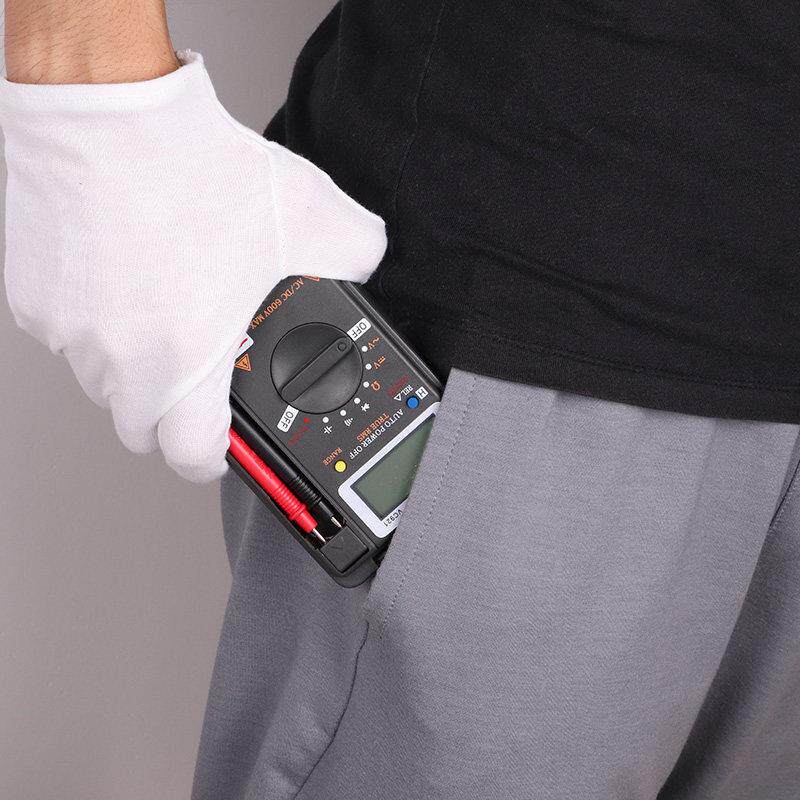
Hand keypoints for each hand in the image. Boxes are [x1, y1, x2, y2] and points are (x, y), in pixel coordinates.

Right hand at [1, 51, 386, 480]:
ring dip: (136, 365)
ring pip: (104, 381)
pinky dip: (99, 324)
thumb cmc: (192, 166)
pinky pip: (70, 336)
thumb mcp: (307, 214)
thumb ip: (352, 256)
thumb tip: (365, 267)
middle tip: (201, 373)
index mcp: (183, 361)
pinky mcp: (32, 300)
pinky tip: (128, 277)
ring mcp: (67, 333)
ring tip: (169, 309)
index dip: (213, 458)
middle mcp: (116, 359)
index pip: (190, 457)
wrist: (103, 104)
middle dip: (174, 413)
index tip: (222, 445)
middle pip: (141, 424)